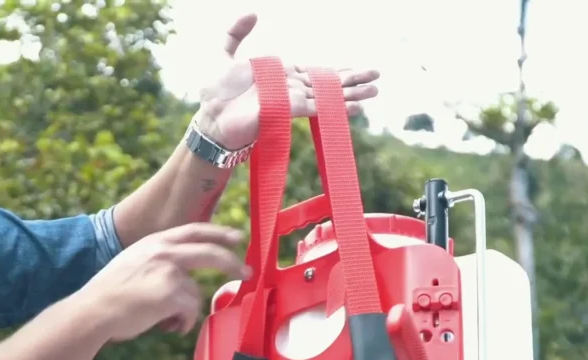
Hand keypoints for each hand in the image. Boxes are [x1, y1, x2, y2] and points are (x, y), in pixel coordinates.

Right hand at [79, 223, 248, 341]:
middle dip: (232, 263)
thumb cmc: (109, 294)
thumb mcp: (133, 262)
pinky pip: (190, 312)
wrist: (93, 310)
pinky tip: (163, 326)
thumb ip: (158, 261)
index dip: (218, 233)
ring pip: (195, 294)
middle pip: (210, 253)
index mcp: (154, 242)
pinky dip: (181, 323)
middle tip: (246, 272)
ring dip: (184, 310)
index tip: (236, 237)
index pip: (194, 230)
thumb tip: (183, 275)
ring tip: (161, 319)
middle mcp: (164, 251)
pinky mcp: (172, 293)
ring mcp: (169, 271)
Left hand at [194, 13, 380, 149]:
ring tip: (375, 91)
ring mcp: (291, 101)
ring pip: (328, 95)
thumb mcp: (223, 55)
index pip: (315, 72)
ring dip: (353, 93)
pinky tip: (355, 106)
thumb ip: (237, 32)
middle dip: (353, 80)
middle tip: (378, 77)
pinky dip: (337, 106)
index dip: (338, 71)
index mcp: (281, 76)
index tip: (358, 70)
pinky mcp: (287, 111)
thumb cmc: (216, 93)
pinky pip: (317, 107)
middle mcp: (290, 89)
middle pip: (328, 83)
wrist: (210, 117)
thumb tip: (254, 12)